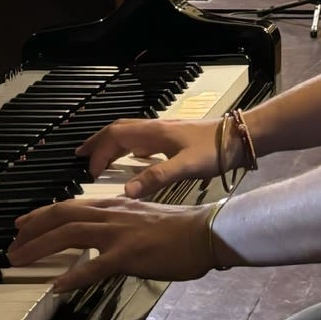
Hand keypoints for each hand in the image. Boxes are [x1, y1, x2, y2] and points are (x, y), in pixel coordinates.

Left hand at [10, 195, 219, 291]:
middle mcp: (112, 214)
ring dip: (40, 247)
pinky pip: (95, 266)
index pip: (70, 206)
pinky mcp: (129, 255)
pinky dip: (73, 276)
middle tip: (11, 246)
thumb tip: (103, 238)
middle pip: (62, 216)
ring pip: (70, 235)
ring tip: (19, 260)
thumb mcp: (143, 220)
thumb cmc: (180, 230)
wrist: (205, 232)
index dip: (42, 215)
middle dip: (32, 230)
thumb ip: (120, 225)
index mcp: (115, 205)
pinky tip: (56, 286)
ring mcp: (119, 234)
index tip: (22, 225)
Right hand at [80, 116, 226, 196]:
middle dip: (97, 142)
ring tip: (100, 157)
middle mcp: (155, 127)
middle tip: (80, 156)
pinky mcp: (174, 136)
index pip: (115, 136)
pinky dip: (129, 146)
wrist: (241, 137)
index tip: (90, 173)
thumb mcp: (186, 167)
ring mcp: (165, 130)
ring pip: (130, 133)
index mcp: (153, 133)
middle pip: (118, 130)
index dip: (98, 152)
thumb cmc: (215, 151)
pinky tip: (135, 158)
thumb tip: (126, 191)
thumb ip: (156, 178)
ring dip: (112, 143)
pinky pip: (143, 138)